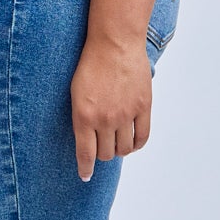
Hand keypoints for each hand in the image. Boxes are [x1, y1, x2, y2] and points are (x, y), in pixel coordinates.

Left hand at [69, 35, 153, 180]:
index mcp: (83, 116)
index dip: (86, 168)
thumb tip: (89, 140)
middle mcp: (104, 119)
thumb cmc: (91, 65)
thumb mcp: (76, 93)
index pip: (86, 154)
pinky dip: (136, 145)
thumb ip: (82, 118)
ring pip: (124, 149)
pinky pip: (142, 137)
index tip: (85, 175)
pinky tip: (131, 142)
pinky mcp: (143, 107)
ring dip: (119, 150)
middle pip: (106, 154)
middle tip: (102, 147)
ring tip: (116, 142)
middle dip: (102, 154)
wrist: (114, 44)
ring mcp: (125, 115)